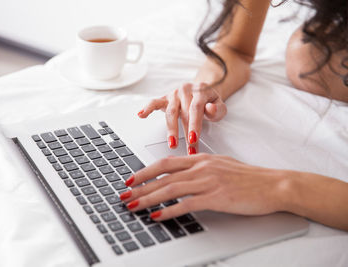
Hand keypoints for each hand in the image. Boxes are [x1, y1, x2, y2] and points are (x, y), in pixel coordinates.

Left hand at [120, 154, 285, 220]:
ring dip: (148, 198)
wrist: (272, 185)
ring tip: (134, 205)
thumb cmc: (249, 177)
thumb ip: (200, 168)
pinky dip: (170, 210)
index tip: (131, 178)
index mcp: (201, 159)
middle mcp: (201, 168)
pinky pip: (187, 204)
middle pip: (163, 176)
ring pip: (170, 189)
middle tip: (124, 194)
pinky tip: (158, 216)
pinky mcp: (216, 197)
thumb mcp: (221, 165)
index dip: (145, 171)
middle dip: (140, 186)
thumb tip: (182, 174)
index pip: (165, 163)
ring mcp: (208, 182)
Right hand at [137, 83, 226, 153]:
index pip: (196, 109)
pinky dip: (147, 108)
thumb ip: (217, 109)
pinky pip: (154, 102)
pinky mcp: (165, 98)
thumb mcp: (220, 105)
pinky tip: (141, 115)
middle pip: (183, 113)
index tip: (194, 139)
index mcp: (200, 91)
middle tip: (188, 149)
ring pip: (170, 112)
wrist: (203, 89)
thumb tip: (210, 109)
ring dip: (171, 129)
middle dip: (185, 133)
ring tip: (172, 143)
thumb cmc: (210, 101)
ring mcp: (174, 94)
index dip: (194, 125)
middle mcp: (186, 90)